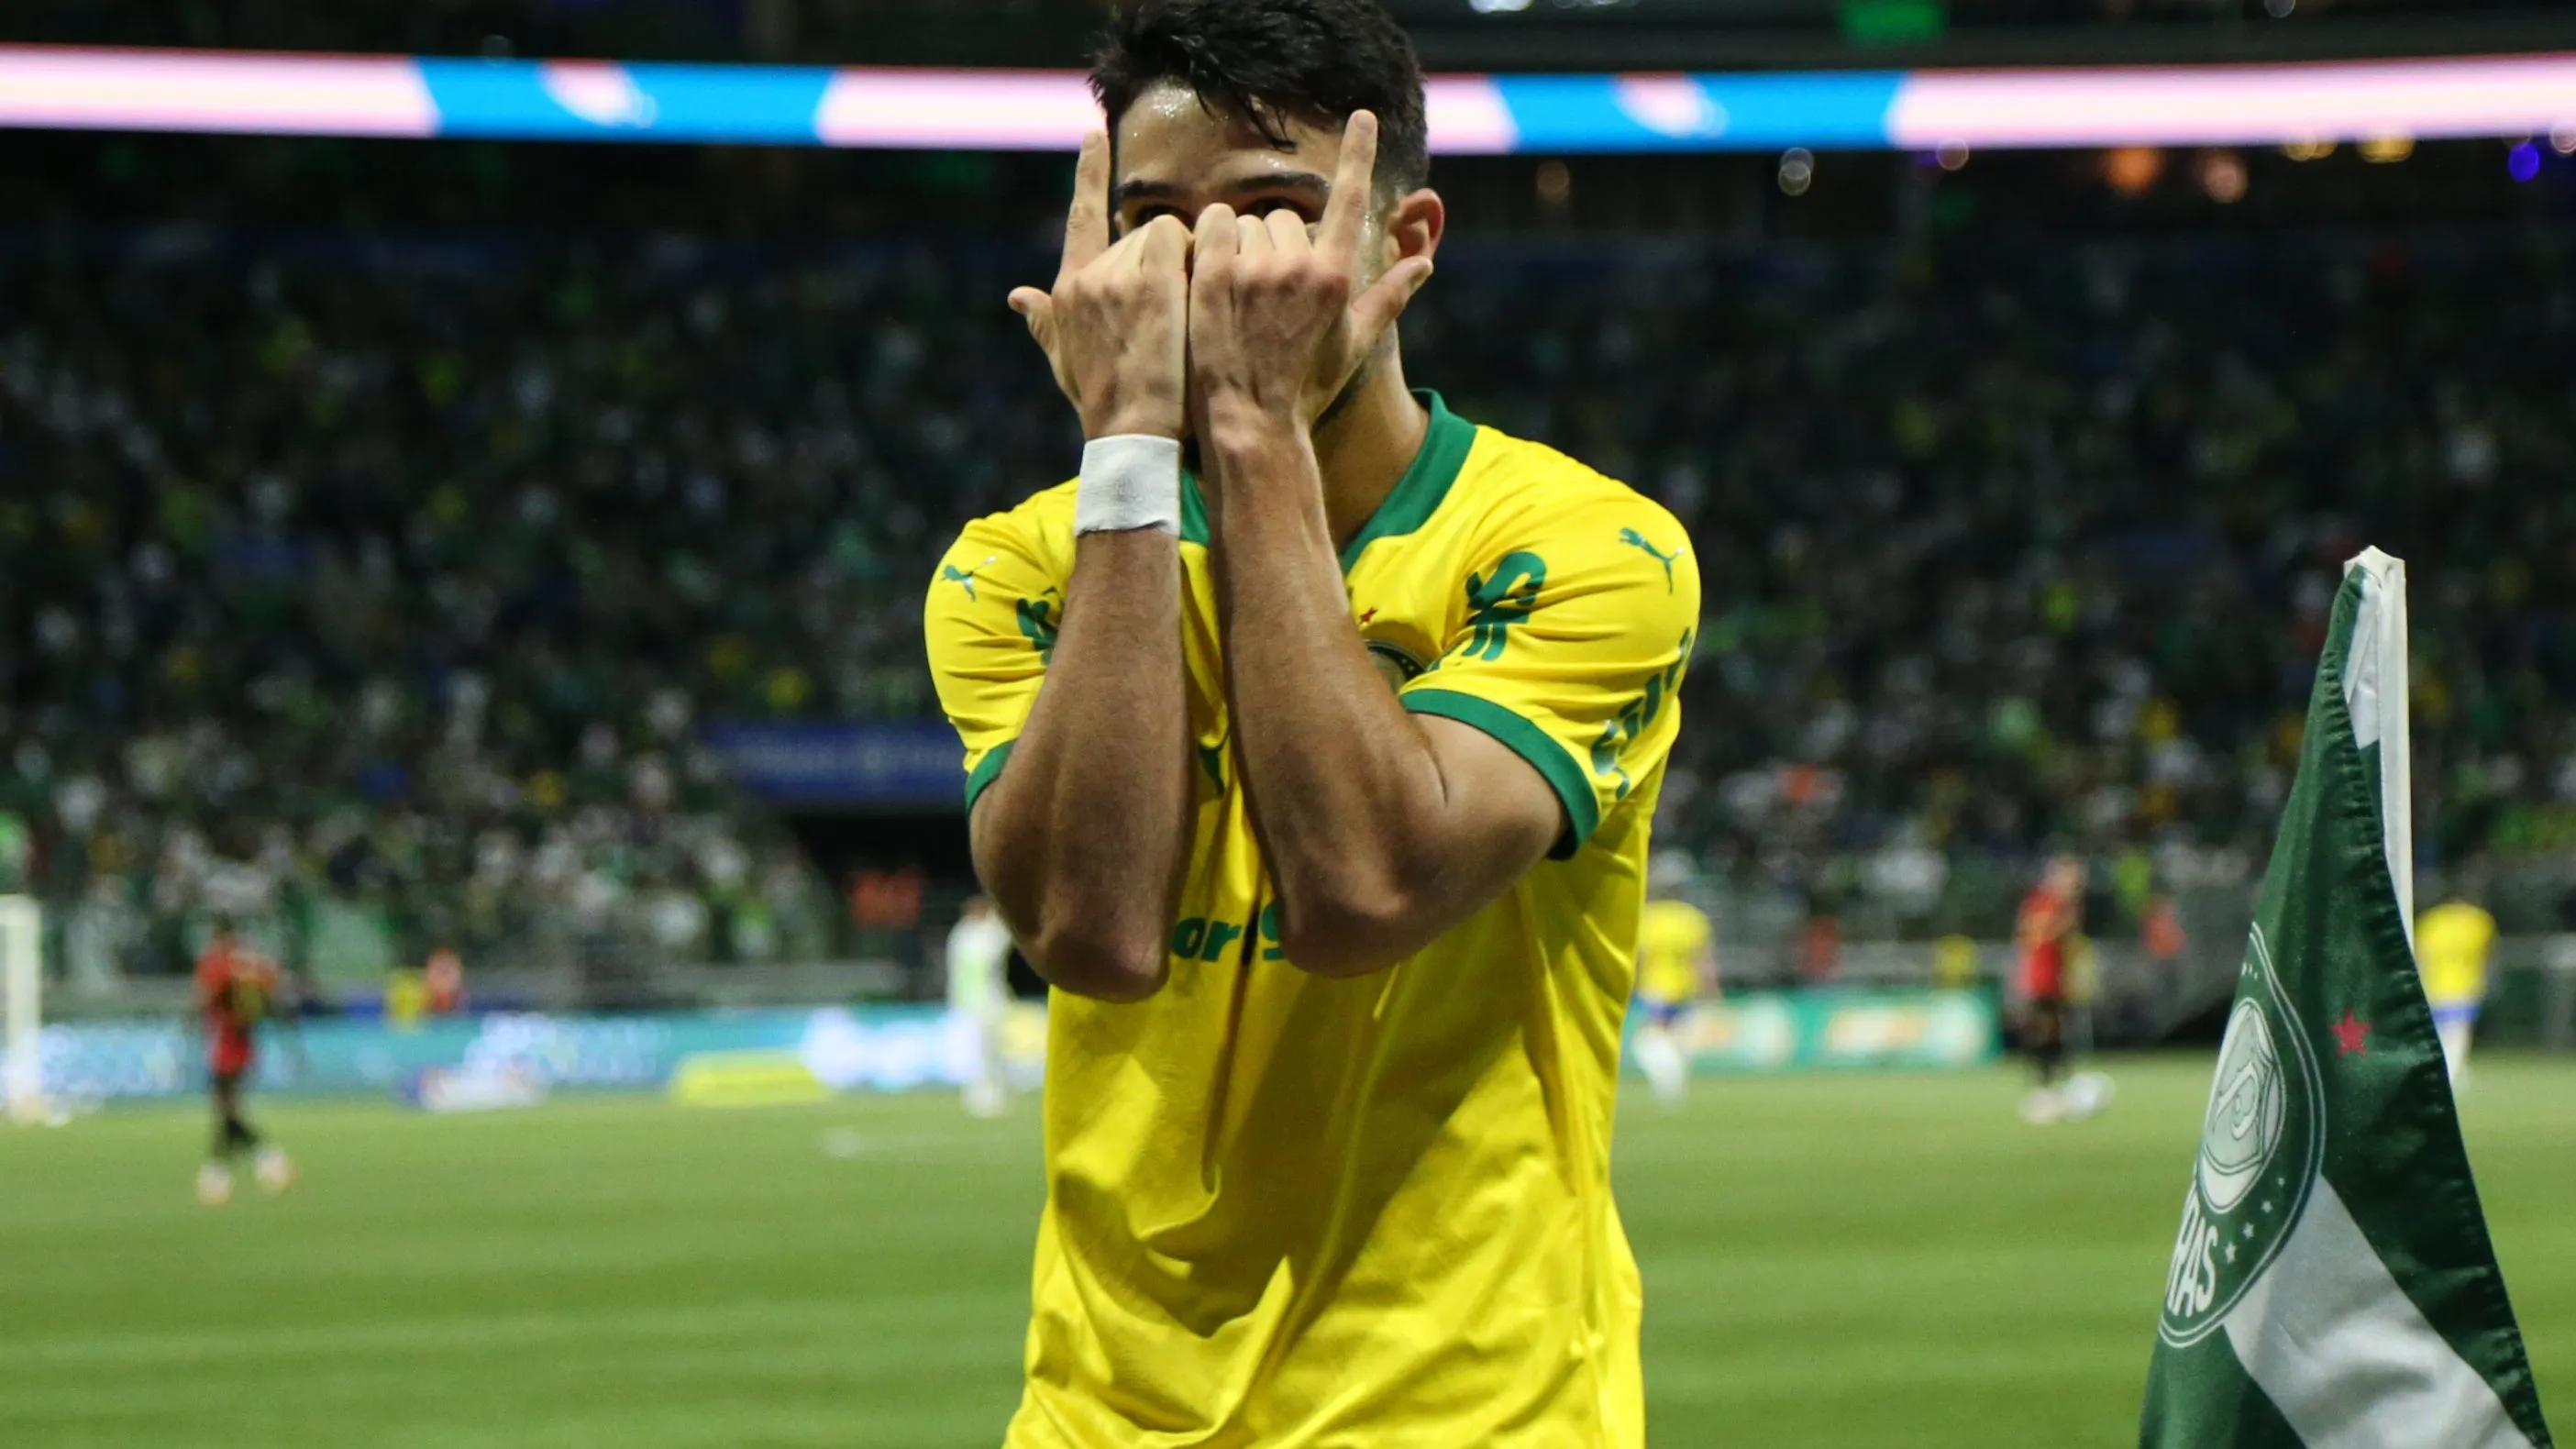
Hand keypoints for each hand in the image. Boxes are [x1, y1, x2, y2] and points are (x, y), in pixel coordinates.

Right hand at [1009, 131, 1191, 440]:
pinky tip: (1198, 297)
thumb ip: (1045, 323)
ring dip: (1185, 264)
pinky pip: (1183, 241)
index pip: (1080, 217)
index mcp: (1066, 291)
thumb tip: (1015, 296)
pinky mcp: (1149, 277)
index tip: (1093, 135)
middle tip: (1175, 316)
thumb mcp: (1067, 362)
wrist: (1131, 435)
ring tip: (1184, 319)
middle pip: (1141, 233)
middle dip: (1167, 261)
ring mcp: (1116, 273)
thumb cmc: (1107, 405)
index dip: (1088, 173)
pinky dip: (1197, 261)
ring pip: (1167, 235)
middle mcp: (1086, 274)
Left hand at [1188, 111, 1434, 433]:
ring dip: (1239, 244)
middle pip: (1282, 215)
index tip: (1364, 116)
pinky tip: (1206, 271)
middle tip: (1263, 291)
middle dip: (1272, 242)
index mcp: (1336, 275)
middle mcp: (1299, 264)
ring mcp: (1254, 269)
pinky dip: (1208, 238)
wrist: (1250, 421)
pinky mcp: (1212, 275)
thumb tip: (1426, 262)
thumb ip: (1390, 295)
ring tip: (1236, 292)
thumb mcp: (1354, 341)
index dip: (1359, 153)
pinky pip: (1211, 224)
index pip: (1350, 199)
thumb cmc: (1305, 384)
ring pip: (1244, 219)